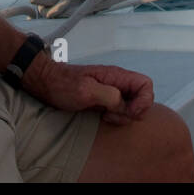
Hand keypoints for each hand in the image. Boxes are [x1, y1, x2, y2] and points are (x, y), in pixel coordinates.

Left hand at [23, 52, 153, 124]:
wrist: (47, 83)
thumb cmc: (63, 85)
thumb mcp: (85, 90)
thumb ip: (109, 95)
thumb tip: (123, 103)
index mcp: (117, 76)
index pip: (146, 84)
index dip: (144, 101)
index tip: (129, 111)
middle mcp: (118, 82)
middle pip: (142, 98)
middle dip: (132, 112)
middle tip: (112, 115)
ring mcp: (112, 92)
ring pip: (132, 107)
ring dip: (123, 117)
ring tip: (105, 117)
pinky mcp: (106, 101)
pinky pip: (121, 111)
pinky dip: (117, 118)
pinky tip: (103, 118)